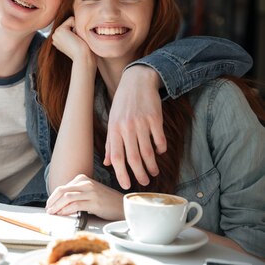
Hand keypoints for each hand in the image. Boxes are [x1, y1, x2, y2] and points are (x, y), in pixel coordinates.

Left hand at [45, 174, 123, 220]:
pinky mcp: (95, 202)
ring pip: (67, 197)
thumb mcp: (89, 192)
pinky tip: (62, 214)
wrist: (123, 205)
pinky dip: (66, 210)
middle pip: (62, 190)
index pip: (62, 187)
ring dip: (57, 206)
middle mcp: (86, 183)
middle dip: (52, 201)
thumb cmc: (105, 201)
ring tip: (53, 213)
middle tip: (48, 209)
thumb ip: (76, 194)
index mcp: (82, 179)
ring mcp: (91, 191)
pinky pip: (75, 205)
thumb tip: (59, 202)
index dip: (53, 197)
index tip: (49, 204)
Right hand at [51, 17, 93, 64]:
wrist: (83, 57)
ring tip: (77, 40)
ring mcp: (56, 33)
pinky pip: (71, 19)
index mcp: (58, 40)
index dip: (77, 32)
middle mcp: (55, 36)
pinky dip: (77, 26)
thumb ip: (74, 33)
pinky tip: (76, 37)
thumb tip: (77, 23)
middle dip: (76, 29)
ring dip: (77, 29)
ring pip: (70, 20)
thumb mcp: (77, 41)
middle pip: (69, 22)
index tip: (77, 43)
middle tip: (77, 42)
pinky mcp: (60, 30)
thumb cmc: (84, 51)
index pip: (69, 26)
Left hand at [105, 65, 165, 188]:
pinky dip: (160, 149)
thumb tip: (108, 163)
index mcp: (114, 130)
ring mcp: (141, 123)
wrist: (136, 82)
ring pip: (148, 151)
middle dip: (139, 174)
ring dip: (152, 165)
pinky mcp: (155, 119)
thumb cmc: (122, 104)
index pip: (117, 157)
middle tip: (145, 183)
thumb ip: (111, 143)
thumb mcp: (112, 121)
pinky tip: (160, 152)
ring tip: (153, 172)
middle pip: (133, 158)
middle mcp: (126, 128)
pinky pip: (159, 140)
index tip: (127, 185)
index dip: (121, 174)